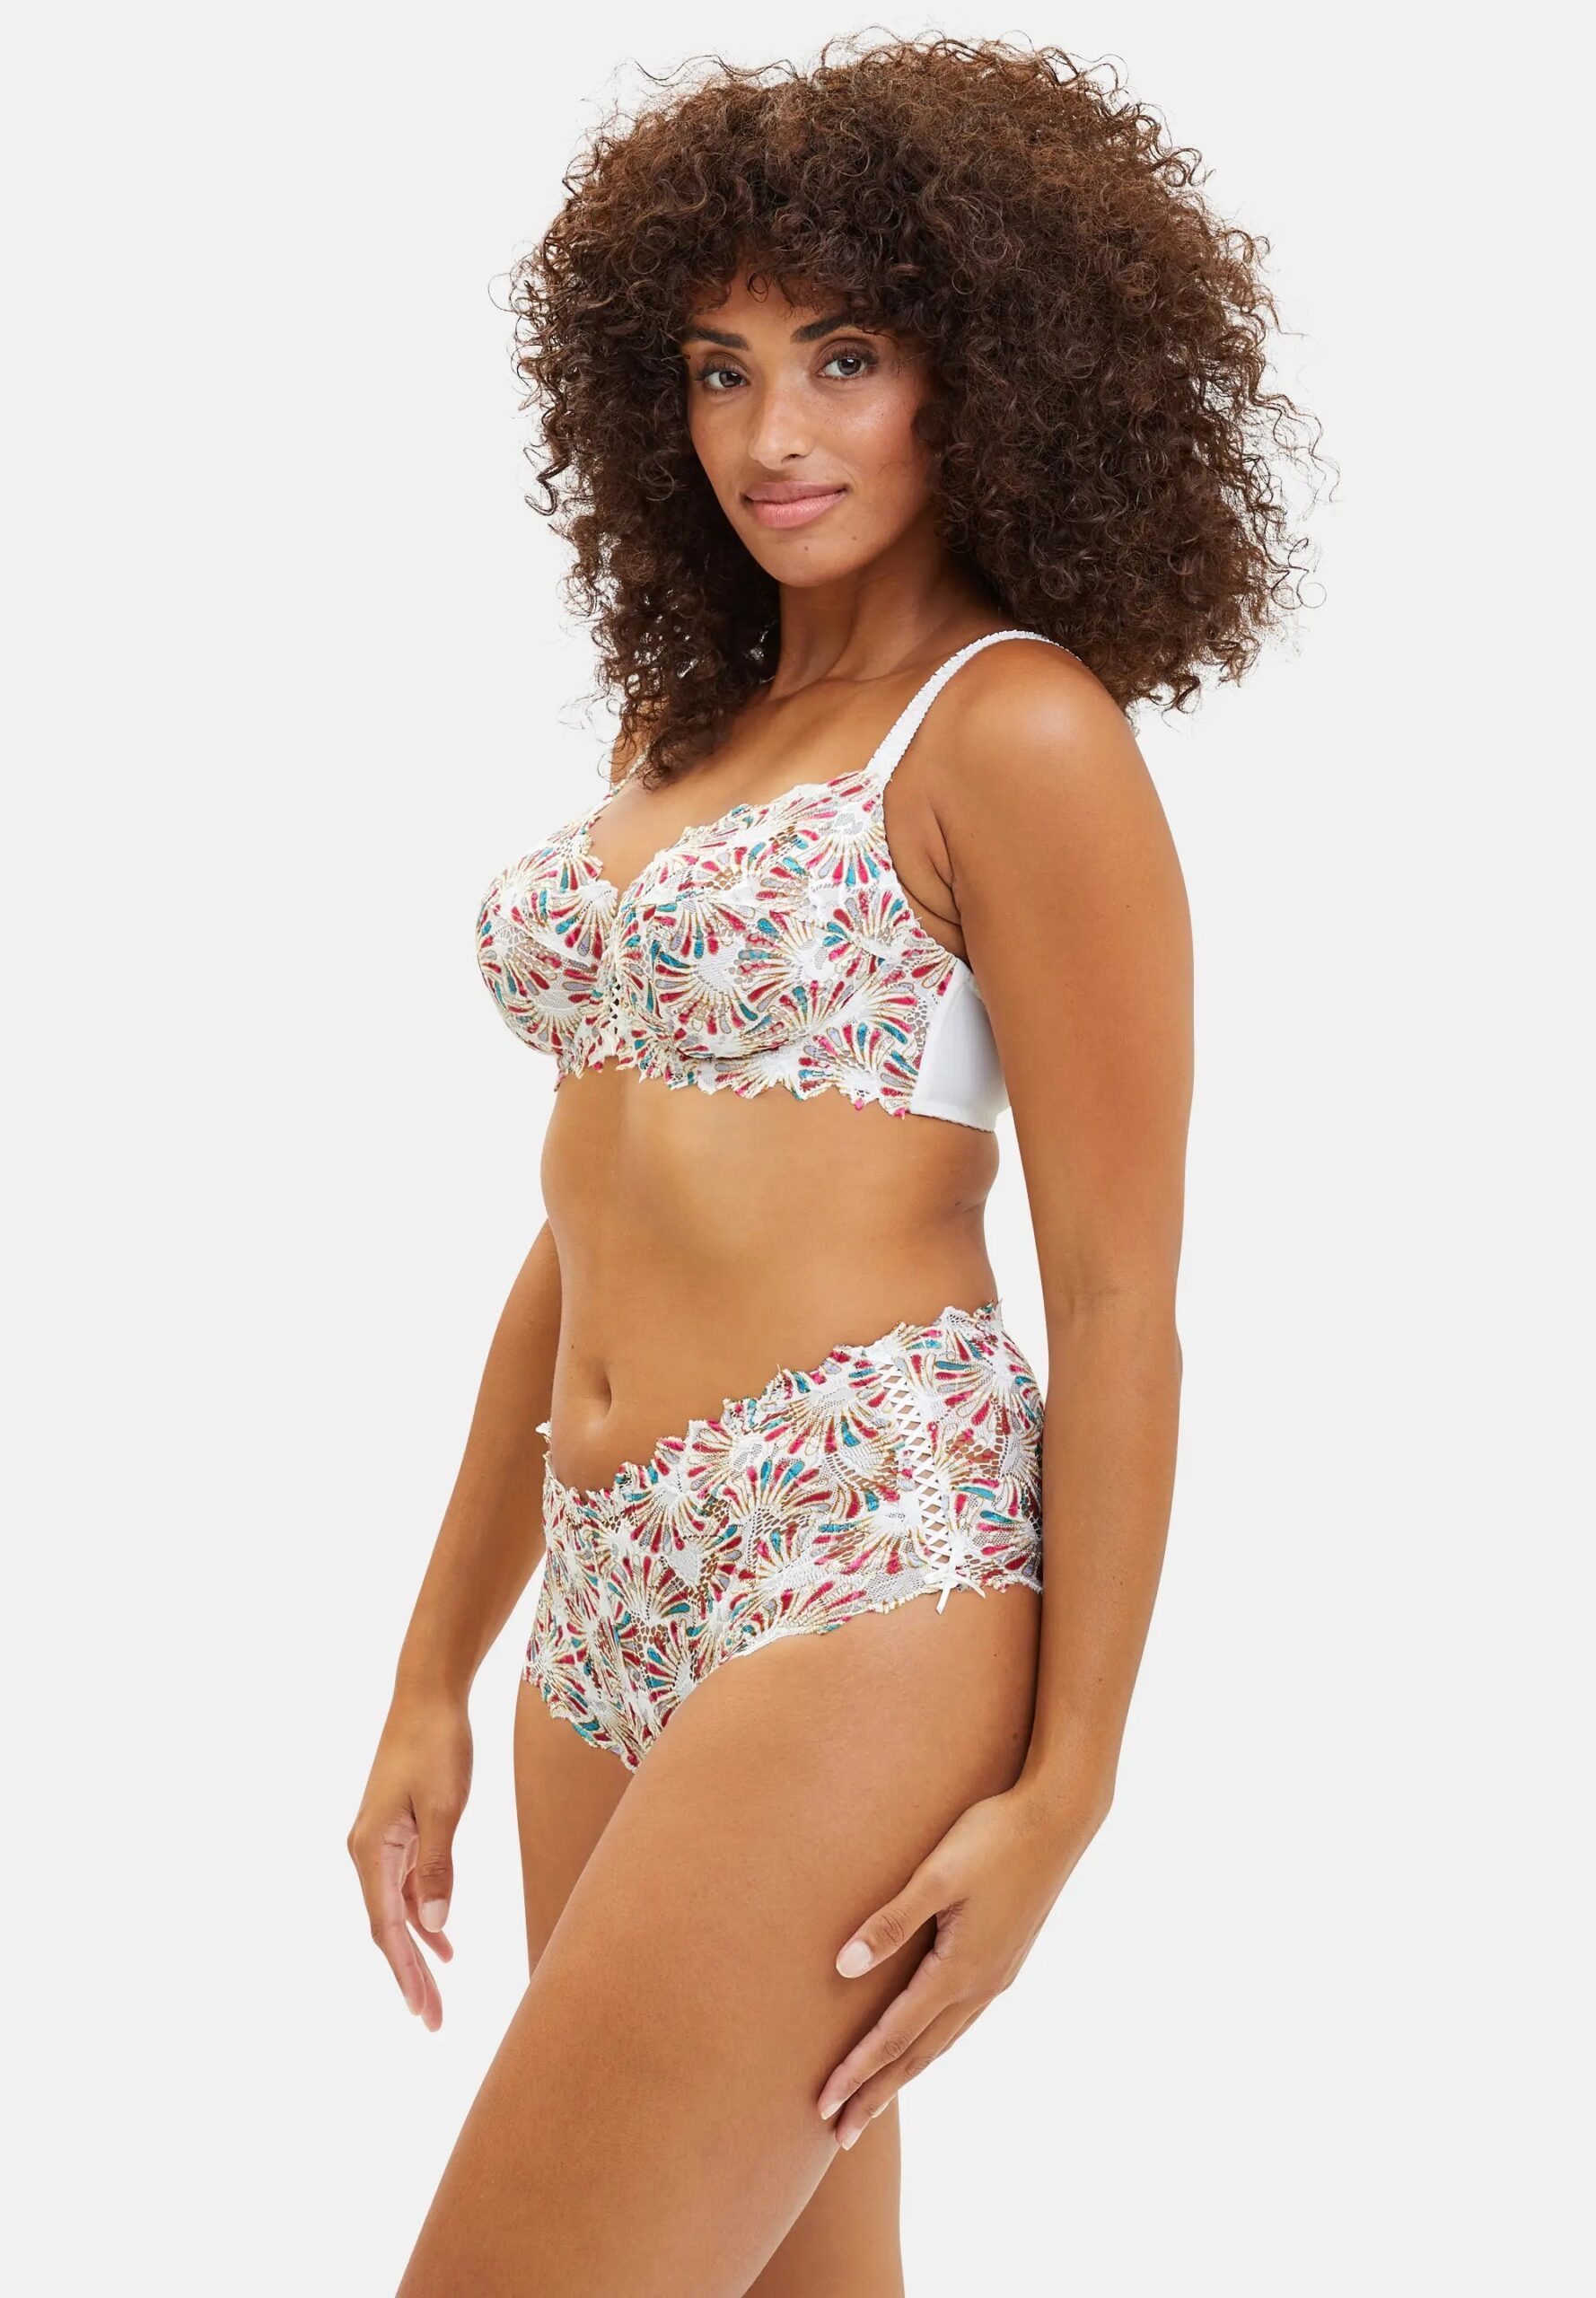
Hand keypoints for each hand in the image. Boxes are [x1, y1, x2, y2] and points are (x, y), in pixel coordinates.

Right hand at [346, 1689, 472, 2031]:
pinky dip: (426, 1914)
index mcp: (370, 1849)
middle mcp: (368, 1851)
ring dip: (419, 1950)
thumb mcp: (446, 1806)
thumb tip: (434, 1923)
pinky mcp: (399, 1831)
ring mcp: (382, 1841)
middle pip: (388, 1928)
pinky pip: (409, 1886)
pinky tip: (444, 1939)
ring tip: (439, 1995)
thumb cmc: (436, 1744)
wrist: (429, 1695)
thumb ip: (439, 1866)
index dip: (404, 1972)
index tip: (422, 2011)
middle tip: (433, 2022)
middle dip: (411, 1976)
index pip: (386, 1927)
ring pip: (399, 1910)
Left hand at [816, 1776, 1107, 2147]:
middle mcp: (979, 1986)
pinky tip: (926, 2045)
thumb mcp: (937, 1875)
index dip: (856, 2072)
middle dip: (876, 2094)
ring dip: (904, 2075)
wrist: (1058, 1819)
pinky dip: (933, 2046)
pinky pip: (960, 2022)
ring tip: (874, 2101)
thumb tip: (843, 1967)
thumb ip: (891, 1922)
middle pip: (917, 2055)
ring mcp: (996, 1977)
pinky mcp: (1004, 1961)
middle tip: (839, 2135)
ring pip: (941, 2042)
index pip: (895, 2036)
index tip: (823, 2107)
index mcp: (958, 1970)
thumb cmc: (992, 1837)